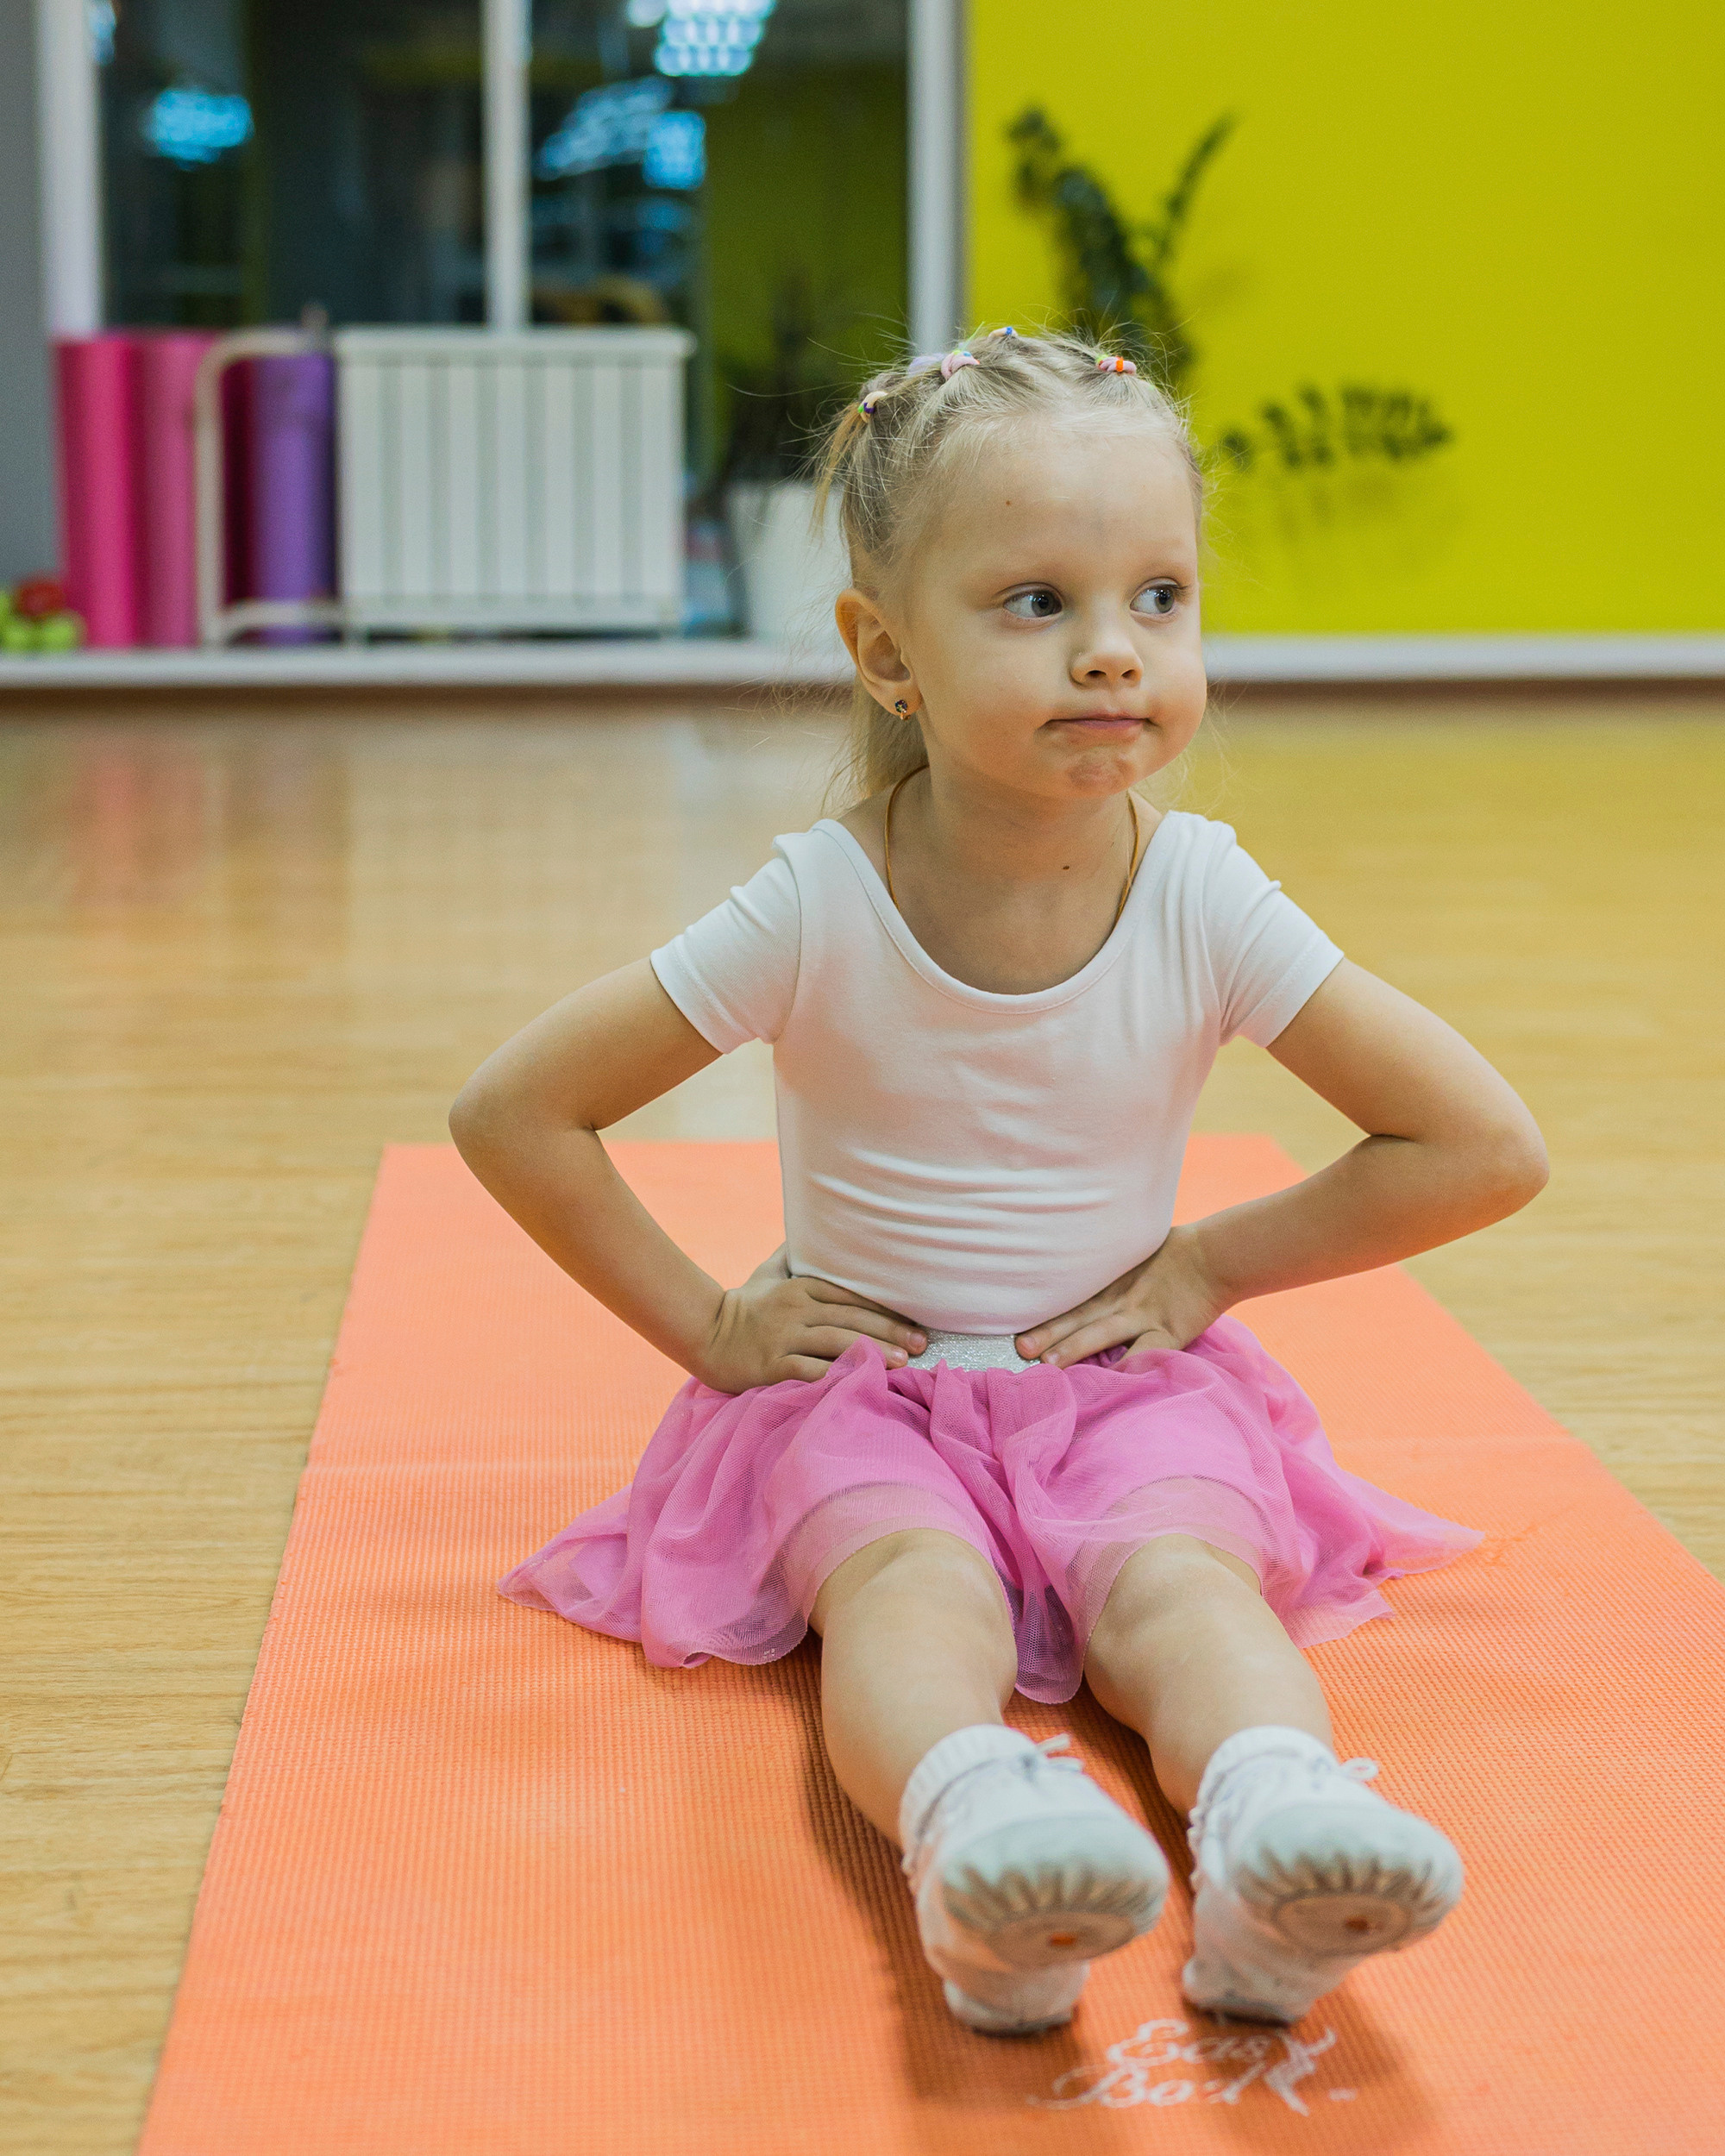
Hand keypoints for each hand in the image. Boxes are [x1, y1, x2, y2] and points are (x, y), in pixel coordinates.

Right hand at [697, 1247, 927, 1391]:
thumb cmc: (744, 1305)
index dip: (884, 1306)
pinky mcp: (770, 1365)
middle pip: (850, 1318)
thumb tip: (810, 1227)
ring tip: (903, 1362)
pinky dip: (835, 1376)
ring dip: (872, 1352)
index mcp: (800, 1288)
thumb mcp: (768, 1273)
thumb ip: (792, 1255)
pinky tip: (858, 1382)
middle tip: (921, 1343)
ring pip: (836, 1343)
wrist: (703, 1334)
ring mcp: (783, 1338)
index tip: (914, 1318)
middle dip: (889, 1330)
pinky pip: (808, 1371)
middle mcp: (795, 1310)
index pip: (851, 1295)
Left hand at [1013, 1224, 1230, 1369]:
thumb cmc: (1175, 1252)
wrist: (1215, 1255)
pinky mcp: (1169, 1332)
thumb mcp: (1133, 1253)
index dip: (1046, 1313)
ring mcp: (1144, 1317)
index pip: (1072, 1298)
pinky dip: (1127, 1368)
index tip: (1017, 1327)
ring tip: (1048, 1364)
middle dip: (1048, 1333)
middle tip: (1020, 1347)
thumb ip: (1107, 1265)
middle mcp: (1121, 1299)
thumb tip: (1074, 1267)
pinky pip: (1145, 1353)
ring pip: (1102, 1333)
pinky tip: (1108, 1385)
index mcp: (1110, 1281)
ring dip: (1074, 1348)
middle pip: (1078, 1316)